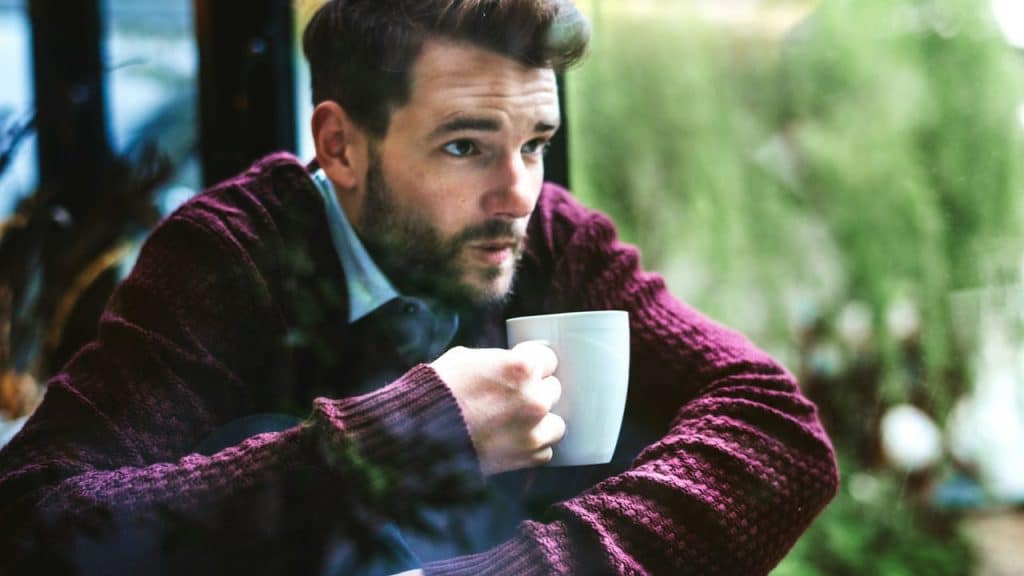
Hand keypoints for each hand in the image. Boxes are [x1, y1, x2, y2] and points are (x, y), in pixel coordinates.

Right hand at [430, 341, 564, 475]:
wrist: (421, 434)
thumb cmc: (439, 391)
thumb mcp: (467, 358)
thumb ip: (499, 360)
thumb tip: (509, 363)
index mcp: (522, 367)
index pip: (549, 358)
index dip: (533, 363)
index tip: (524, 370)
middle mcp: (534, 398)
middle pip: (554, 389)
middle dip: (536, 391)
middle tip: (513, 397)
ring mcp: (534, 429)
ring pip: (556, 423)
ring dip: (540, 422)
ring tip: (517, 422)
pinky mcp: (527, 456)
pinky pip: (545, 450)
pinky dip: (531, 447)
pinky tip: (512, 440)